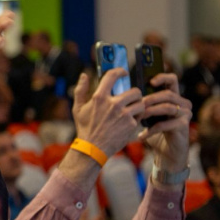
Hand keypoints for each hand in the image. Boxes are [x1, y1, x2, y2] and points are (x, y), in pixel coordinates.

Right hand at [59, 70, 142, 189]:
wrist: (92, 148)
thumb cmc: (84, 128)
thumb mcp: (78, 108)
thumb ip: (80, 90)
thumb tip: (84, 75)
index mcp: (99, 97)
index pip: (112, 76)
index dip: (119, 71)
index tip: (123, 73)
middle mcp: (113, 104)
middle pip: (134, 91)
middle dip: (134, 94)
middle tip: (131, 98)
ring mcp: (124, 115)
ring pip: (141, 103)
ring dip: (138, 105)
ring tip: (132, 109)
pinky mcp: (131, 125)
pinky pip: (140, 116)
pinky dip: (137, 117)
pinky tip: (131, 120)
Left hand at [137, 73, 191, 174]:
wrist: (167, 154)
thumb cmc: (155, 132)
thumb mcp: (148, 115)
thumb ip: (144, 104)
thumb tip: (126, 94)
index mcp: (174, 97)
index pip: (172, 80)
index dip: (162, 77)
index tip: (149, 81)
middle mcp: (183, 104)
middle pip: (167, 93)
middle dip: (150, 98)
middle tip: (137, 105)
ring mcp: (185, 114)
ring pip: (167, 107)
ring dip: (149, 112)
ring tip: (137, 118)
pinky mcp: (183, 126)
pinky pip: (164, 124)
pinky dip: (150, 130)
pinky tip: (140, 136)